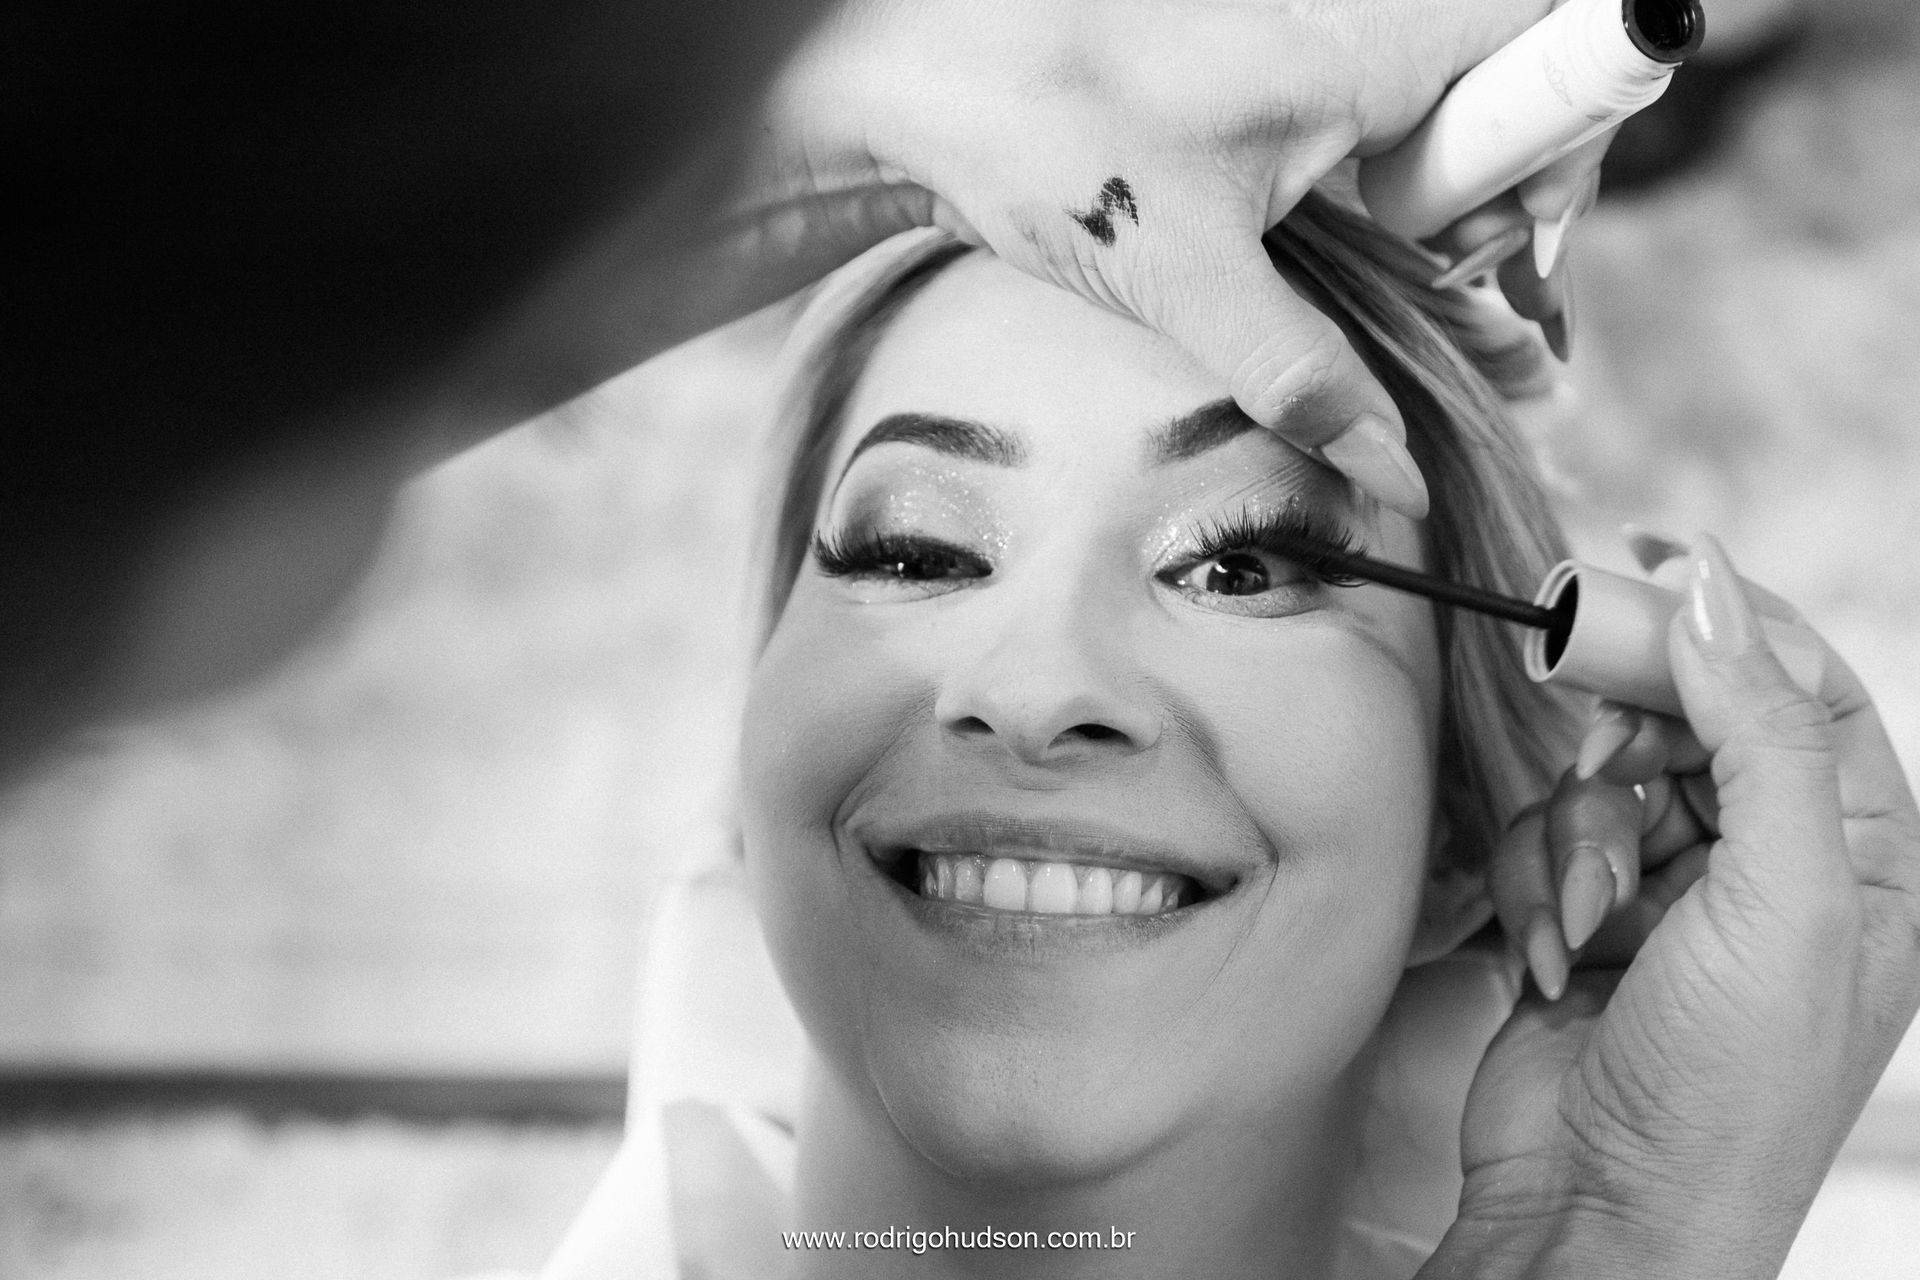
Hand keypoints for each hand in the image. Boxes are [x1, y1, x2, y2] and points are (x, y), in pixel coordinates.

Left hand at [737, 0, 1583, 519]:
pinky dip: (1368, 214)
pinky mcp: (1258, 98)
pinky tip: (1342, 283)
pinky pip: (1358, 144)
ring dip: (1436, 223)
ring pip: (1427, 130)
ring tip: (1423, 309)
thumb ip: (1301, 373)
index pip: (1557, 30)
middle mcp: (1352, 32)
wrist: (917, 75)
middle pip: (1499, 102)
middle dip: (1503, 210)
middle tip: (1470, 301)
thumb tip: (1395, 472)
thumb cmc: (1046, 138)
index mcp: (1367, 41)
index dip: (1572, 131)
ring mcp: (1305, 59)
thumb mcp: (1186, 278)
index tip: (1522, 239)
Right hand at [1424, 533, 1919, 1278]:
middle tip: (1591, 735)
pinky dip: (1535, 882)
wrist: (1602, 1210)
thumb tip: (1718, 592)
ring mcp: (1678, 894)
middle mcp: (1777, 867)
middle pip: (1695, 718)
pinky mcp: (1589, 917)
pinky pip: (1545, 835)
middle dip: (1633, 736)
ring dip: (1576, 835)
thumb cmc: (1727, 1089)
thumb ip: (1762, 732)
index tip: (1650, 556)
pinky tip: (1550, 955)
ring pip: (1604, 774)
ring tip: (1586, 917)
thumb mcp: (1783, 899)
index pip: (1807, 690)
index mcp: (1869, 857)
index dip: (1735, 618)